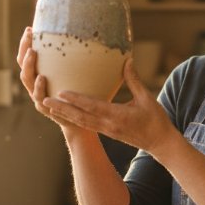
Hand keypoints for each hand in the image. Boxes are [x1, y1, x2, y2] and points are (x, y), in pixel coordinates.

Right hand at [16, 26, 86, 131]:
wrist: (84, 122)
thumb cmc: (83, 94)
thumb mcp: (81, 74)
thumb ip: (82, 59)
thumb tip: (97, 36)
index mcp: (42, 73)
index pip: (29, 55)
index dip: (26, 43)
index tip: (31, 28)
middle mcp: (36, 84)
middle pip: (23, 64)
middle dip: (24, 48)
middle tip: (29, 35)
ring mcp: (39, 97)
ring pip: (27, 79)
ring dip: (28, 65)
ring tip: (33, 52)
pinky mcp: (46, 109)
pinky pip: (39, 97)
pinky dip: (39, 87)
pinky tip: (42, 77)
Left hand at [41, 57, 178, 154]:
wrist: (160, 143)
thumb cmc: (156, 120)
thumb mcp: (147, 98)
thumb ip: (134, 80)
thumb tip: (127, 61)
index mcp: (118, 116)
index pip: (93, 106)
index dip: (76, 100)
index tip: (62, 92)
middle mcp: (108, 125)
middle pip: (80, 116)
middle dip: (62, 109)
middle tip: (44, 100)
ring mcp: (107, 130)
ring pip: (81, 122)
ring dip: (64, 114)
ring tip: (48, 105)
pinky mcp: (107, 132)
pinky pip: (87, 125)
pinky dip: (74, 119)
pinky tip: (65, 113)